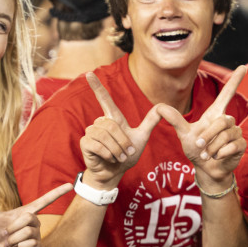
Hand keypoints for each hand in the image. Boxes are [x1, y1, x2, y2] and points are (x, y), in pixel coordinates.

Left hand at [0, 181, 73, 246]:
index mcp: (26, 212)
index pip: (45, 200)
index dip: (57, 193)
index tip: (70, 185)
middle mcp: (34, 222)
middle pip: (29, 217)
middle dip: (13, 227)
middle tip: (5, 234)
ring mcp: (36, 235)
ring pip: (28, 231)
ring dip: (13, 238)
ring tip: (9, 243)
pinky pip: (30, 243)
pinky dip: (18, 246)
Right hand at [79, 72, 160, 186]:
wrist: (114, 173)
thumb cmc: (126, 155)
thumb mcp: (141, 137)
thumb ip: (150, 122)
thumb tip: (162, 107)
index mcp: (112, 119)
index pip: (105, 99)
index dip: (97, 87)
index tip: (89, 73)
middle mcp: (100, 122)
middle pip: (112, 125)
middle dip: (122, 141)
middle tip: (125, 153)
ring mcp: (91, 132)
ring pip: (105, 135)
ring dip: (116, 149)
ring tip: (118, 156)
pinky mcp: (85, 143)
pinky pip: (97, 144)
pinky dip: (107, 153)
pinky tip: (109, 158)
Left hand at [158, 66, 246, 184]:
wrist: (207, 170)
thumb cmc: (197, 150)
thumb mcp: (184, 135)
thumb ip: (175, 120)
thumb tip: (159, 106)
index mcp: (215, 115)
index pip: (227, 94)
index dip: (235, 81)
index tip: (243, 67)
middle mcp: (228, 121)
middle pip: (222, 121)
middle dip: (208, 135)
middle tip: (199, 146)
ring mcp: (236, 133)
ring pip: (226, 136)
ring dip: (212, 147)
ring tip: (207, 154)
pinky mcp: (242, 145)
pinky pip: (232, 146)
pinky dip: (220, 154)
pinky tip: (217, 157)